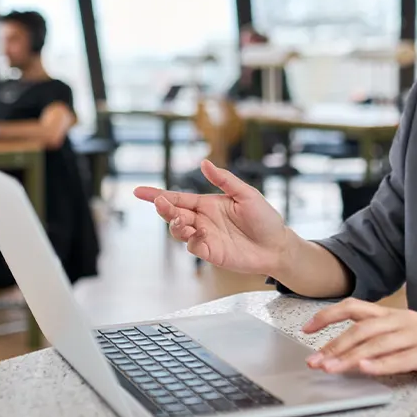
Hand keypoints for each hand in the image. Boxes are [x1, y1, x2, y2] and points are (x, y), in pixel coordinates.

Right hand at [133, 160, 288, 275]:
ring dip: (175, 224)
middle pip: (173, 214)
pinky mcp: (211, 253)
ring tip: (182, 221)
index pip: (178, 197)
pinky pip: (193, 247)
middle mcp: (202, 220)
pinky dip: (191, 240)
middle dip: (163, 208)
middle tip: (161, 203)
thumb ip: (224, 180)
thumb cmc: (265, 218)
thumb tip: (204, 163)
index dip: (157, 195)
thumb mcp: (246, 194)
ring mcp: (205, 237)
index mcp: (208, 204)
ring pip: (178, 231)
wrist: (278, 246)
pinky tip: (199, 234)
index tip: (138, 191)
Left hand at [303, 299, 416, 378]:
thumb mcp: (408, 331)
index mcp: (393, 315)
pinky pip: (401, 359)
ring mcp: (414, 336)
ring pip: (375, 344)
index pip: (352, 308)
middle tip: (313, 360)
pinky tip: (365, 369)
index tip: (306, 328)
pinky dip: (381, 364)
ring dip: (349, 357)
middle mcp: (400, 321)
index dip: (327, 316)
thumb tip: (350, 349)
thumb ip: (382, 336)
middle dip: (332, 345)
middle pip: (359, 329)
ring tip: (330, 368)